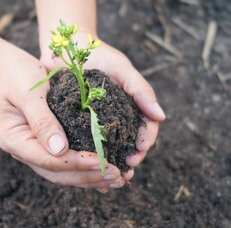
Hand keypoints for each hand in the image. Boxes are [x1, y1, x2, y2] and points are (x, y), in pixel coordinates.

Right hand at [0, 48, 124, 190]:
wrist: (6, 66)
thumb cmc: (16, 74)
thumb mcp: (28, 93)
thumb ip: (42, 120)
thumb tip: (60, 149)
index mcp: (15, 140)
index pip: (48, 161)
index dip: (76, 164)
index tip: (100, 162)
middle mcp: (25, 150)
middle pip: (58, 173)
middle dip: (88, 176)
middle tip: (116, 176)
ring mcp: (36, 149)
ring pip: (64, 172)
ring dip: (90, 177)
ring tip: (116, 179)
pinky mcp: (48, 144)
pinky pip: (68, 162)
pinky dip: (86, 169)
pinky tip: (105, 173)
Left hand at [40, 34, 165, 182]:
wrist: (68, 48)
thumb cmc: (99, 55)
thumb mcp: (122, 69)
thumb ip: (141, 91)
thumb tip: (161, 117)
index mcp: (132, 106)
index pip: (146, 128)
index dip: (145, 141)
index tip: (139, 150)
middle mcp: (118, 118)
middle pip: (129, 144)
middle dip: (131, 159)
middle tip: (126, 170)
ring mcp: (98, 124)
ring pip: (110, 150)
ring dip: (112, 165)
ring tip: (110, 176)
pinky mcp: (78, 126)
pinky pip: (87, 146)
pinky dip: (91, 159)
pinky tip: (89, 172)